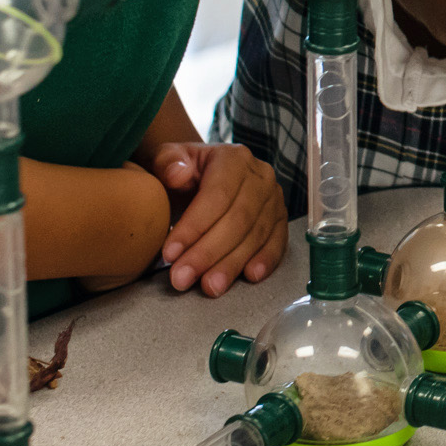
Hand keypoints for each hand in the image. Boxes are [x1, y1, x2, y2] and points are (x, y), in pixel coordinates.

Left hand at [139, 139, 284, 296]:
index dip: (194, 227)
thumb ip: (166, 163)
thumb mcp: (166, 160)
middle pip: (238, 220)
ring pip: (256, 235)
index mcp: (233, 159)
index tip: (170, 254)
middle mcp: (260, 177)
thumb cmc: (182, 172)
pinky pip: (277, 242)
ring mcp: (274, 199)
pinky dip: (265, 260)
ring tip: (209, 286)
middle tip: (182, 278)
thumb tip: (178, 174)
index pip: (217, 196)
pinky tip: (250, 276)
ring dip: (232, 264)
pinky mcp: (279, 220)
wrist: (201, 177)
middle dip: (208, 253)